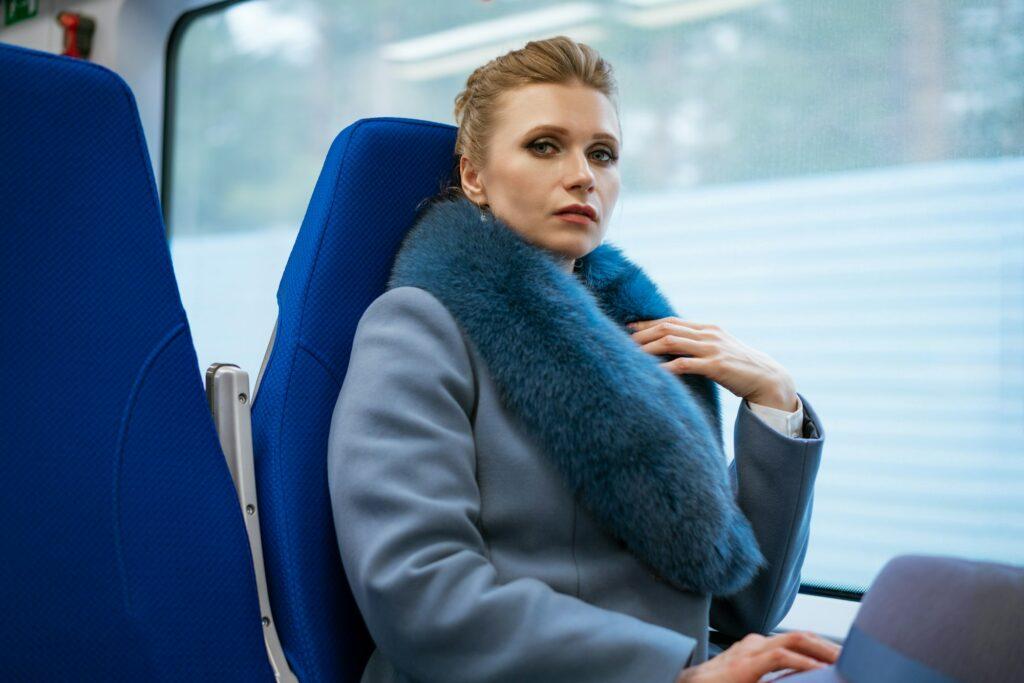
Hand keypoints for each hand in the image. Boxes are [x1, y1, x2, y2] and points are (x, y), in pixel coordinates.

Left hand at [626, 318, 797, 410]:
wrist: (769, 379)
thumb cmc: (741, 368)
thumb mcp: (720, 350)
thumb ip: (700, 345)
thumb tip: (676, 349)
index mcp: (708, 328)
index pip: (671, 321)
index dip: (648, 323)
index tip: (628, 328)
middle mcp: (708, 334)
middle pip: (667, 328)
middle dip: (642, 334)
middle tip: (621, 342)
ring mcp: (712, 348)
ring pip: (671, 342)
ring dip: (647, 348)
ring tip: (630, 356)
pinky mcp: (716, 365)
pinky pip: (683, 364)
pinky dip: (664, 368)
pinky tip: (651, 374)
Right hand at [675, 631, 840, 682]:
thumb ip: (768, 682)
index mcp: (756, 648)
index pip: (796, 640)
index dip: (821, 646)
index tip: (843, 658)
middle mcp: (755, 644)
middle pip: (800, 636)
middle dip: (828, 645)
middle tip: (855, 657)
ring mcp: (749, 652)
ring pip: (794, 640)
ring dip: (822, 649)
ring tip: (844, 660)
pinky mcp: (745, 666)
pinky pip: (780, 657)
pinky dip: (802, 662)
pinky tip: (819, 670)